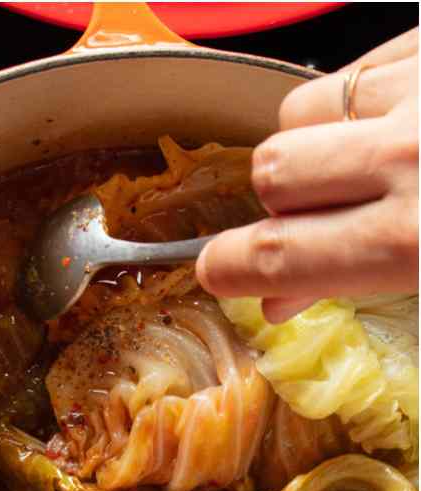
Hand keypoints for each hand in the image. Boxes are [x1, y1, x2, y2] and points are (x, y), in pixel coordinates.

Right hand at [198, 29, 418, 321]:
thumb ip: (365, 284)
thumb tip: (283, 296)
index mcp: (415, 239)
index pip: (272, 255)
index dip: (229, 267)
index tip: (219, 269)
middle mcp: (410, 156)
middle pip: (271, 170)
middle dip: (283, 196)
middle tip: (328, 211)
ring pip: (301, 109)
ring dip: (316, 137)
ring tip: (367, 155)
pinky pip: (358, 64)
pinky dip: (365, 94)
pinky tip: (404, 115)